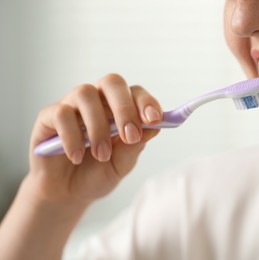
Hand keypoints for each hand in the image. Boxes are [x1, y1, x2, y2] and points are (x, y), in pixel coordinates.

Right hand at [28, 73, 161, 205]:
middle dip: (124, 108)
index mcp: (119, 109)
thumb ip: (135, 146)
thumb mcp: (121, 164)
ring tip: (103, 155)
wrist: (67, 194)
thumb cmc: (97, 174)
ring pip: (85, 93)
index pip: (135, 92)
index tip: (155, 119)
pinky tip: (77, 157)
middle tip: (131, 136)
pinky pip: (61, 114)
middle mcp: (97, 101)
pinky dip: (72, 137)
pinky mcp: (49, 117)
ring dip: (98, 126)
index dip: (146, 102)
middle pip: (112, 82)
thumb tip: (155, 127)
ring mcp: (72, 106)